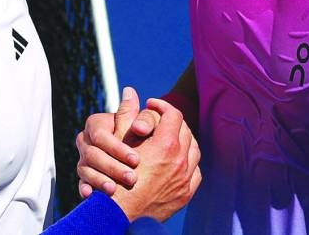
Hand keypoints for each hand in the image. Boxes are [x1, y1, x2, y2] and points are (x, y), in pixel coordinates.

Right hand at [76, 86, 158, 196]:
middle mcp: (86, 142)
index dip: (117, 147)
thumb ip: (132, 114)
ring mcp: (83, 161)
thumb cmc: (137, 144)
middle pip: (93, 153)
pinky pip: (81, 185)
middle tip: (131, 178)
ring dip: (100, 179)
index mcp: (96, 125)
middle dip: (113, 166)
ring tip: (114, 189)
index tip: (136, 159)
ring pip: (85, 169)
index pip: (100, 135)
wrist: (131, 177)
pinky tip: (91, 196)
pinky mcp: (85, 181)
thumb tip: (130, 91)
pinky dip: (86, 190)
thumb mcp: (136, 131)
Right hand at [109, 98, 201, 221]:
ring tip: (168, 138)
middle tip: (159, 121)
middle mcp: (180, 161)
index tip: (151, 105)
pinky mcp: (185, 194)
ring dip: (183, 140)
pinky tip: (176, 161)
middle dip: (172, 122)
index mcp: (166, 145)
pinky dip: (188, 162)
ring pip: (194, 150)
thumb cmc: (113, 179)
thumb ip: (127, 114)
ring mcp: (185, 179)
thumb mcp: (119, 143)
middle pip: (186, 130)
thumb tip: (130, 91)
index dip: (162, 105)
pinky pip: (195, 171)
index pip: (173, 114)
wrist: (117, 217)